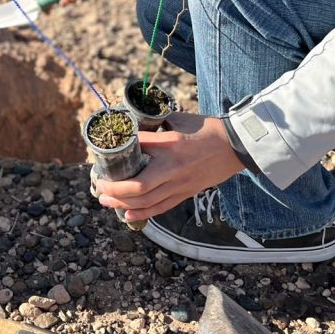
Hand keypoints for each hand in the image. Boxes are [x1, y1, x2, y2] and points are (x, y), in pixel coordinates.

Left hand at [95, 116, 243, 222]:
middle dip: (114, 188)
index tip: (103, 156)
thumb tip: (136, 125)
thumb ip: (158, 124)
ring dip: (122, 203)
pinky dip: (142, 213)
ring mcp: (179, 183)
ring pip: (146, 201)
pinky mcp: (186, 193)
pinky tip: (127, 214)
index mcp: (169, 143)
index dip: (116, 153)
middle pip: (137, 186)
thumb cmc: (206, 129)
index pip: (135, 149)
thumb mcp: (180, 119)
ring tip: (106, 200)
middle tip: (99, 185)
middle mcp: (172, 166)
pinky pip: (161, 207)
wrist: (235, 145)